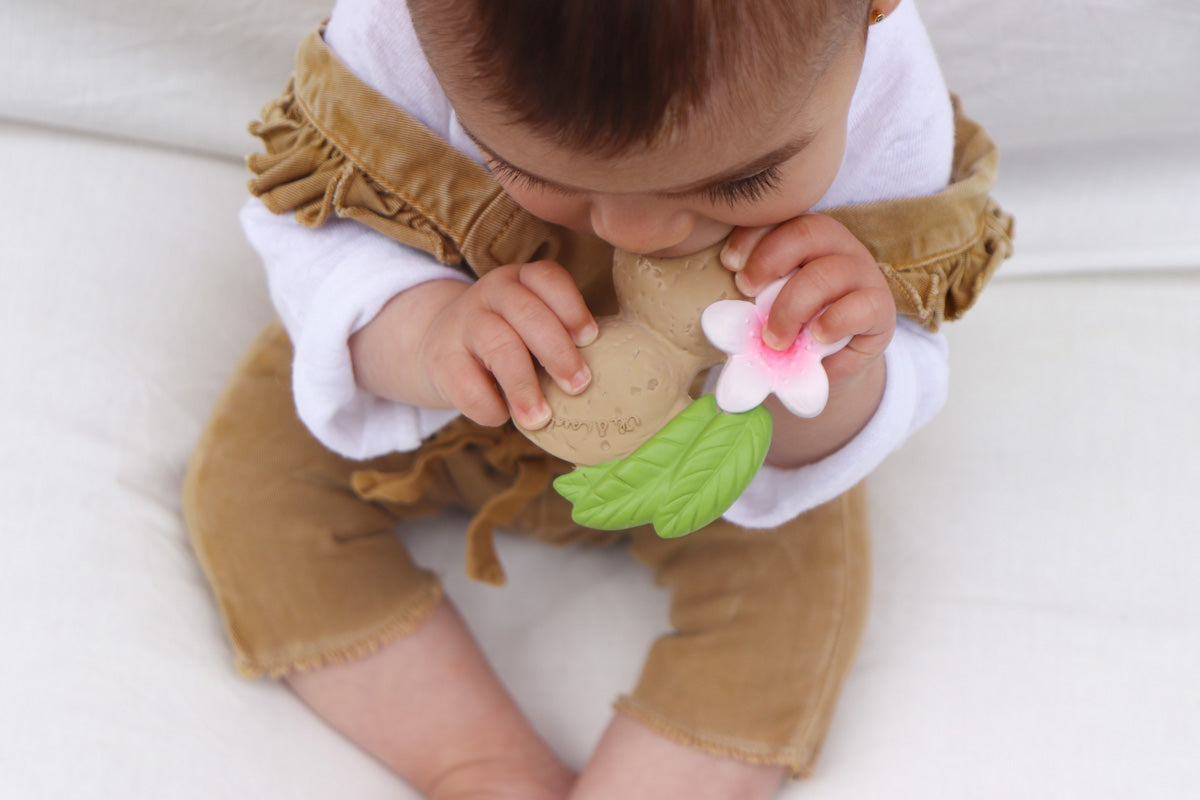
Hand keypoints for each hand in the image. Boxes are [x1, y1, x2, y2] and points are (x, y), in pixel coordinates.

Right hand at [417, 261, 597, 429]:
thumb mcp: (532, 326)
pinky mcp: (441, 360)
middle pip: (526, 314)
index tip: (591, 339)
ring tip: (542, 418)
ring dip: (524, 385)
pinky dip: (490, 405)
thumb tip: (604, 378)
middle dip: (557, 351)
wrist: (442, 347)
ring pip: (499, 346)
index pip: (547, 278)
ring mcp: (463, 323)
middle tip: (579, 385)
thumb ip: (561, 338)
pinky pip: (468, 383)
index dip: (572, 307)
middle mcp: (491, 293)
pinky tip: (503, 416)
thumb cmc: (509, 341)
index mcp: (521, 280)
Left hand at [719, 213, 894, 389]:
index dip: (752, 236)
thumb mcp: (765, 309)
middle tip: (747, 293)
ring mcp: (862, 274)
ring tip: (774, 338)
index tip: (730, 264)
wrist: (829, 362)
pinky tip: (815, 338)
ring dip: (792, 307)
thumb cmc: (790, 327)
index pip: (780, 217)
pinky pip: (860, 306)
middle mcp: (836, 246)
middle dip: (769, 261)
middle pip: (806, 233)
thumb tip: (721, 316)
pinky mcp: (881, 307)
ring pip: (828, 273)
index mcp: (804, 236)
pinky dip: (832, 322)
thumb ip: (749, 301)